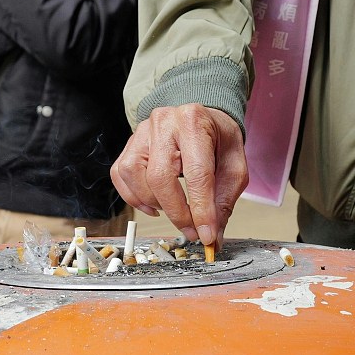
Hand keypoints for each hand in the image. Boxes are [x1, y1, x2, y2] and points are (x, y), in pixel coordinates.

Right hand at [111, 104, 247, 247]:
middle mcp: (163, 122)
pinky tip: (155, 204)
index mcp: (194, 122)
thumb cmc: (218, 139)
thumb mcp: (234, 165)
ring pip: (134, 176)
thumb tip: (213, 235)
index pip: (196, 172)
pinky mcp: (129, 144)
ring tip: (174, 210)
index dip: (200, 209)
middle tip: (192, 231)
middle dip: (176, 212)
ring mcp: (142, 132)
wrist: (203, 120)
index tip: (206, 234)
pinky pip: (120, 175)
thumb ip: (224, 200)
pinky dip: (134, 198)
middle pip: (160, 176)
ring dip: (154, 203)